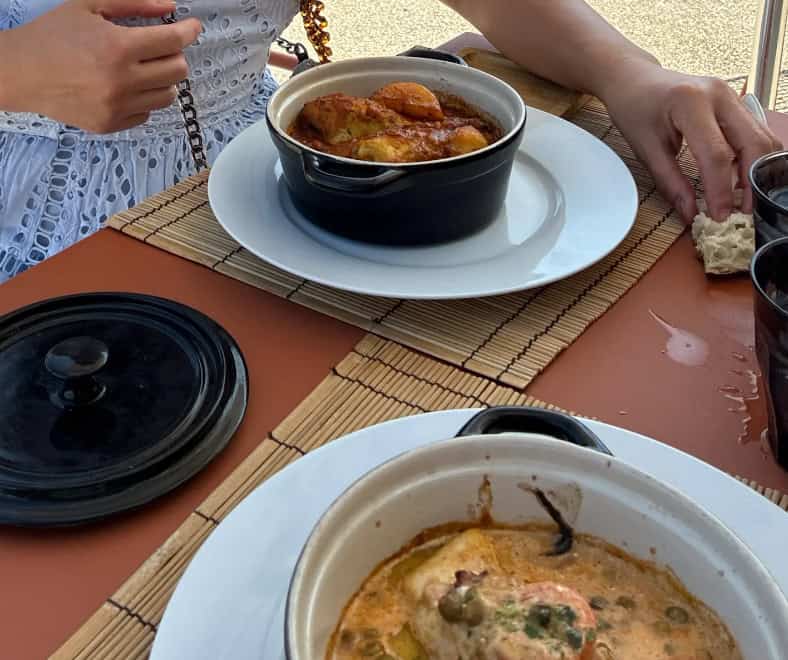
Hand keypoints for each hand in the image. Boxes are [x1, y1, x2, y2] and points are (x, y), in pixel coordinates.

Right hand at [0, 0, 200, 132]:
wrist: (21, 72)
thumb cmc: (53, 35)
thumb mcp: (89, 6)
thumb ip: (134, 4)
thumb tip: (170, 6)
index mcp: (117, 47)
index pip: (173, 42)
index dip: (188, 31)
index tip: (193, 27)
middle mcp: (122, 81)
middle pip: (178, 71)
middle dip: (175, 55)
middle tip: (161, 48)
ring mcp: (118, 107)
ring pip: (168, 95)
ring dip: (162, 79)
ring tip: (142, 68)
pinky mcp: (111, 124)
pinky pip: (147, 113)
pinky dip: (143, 99)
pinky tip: (125, 87)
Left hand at [600, 62, 781, 221]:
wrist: (635, 79)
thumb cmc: (635, 108)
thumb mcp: (645, 149)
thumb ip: (670, 182)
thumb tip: (691, 214)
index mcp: (691, 102)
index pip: (717, 154)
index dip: (721, 190)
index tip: (719, 216)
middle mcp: (719, 94)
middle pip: (752, 143)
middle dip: (751, 183)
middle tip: (742, 212)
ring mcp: (732, 96)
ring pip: (761, 138)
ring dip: (756, 172)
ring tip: (742, 201)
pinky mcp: (735, 103)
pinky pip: (754, 134)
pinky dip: (752, 160)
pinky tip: (739, 181)